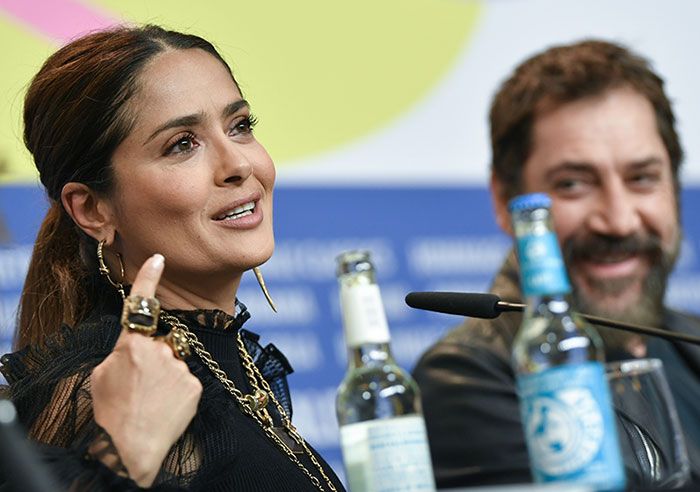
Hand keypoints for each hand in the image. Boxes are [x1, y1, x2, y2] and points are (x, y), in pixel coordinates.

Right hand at [89, 254, 202, 486]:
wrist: (130, 448)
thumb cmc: (110, 413)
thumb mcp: (103, 376)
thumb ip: (122, 353)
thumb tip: (134, 349)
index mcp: (132, 344)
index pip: (141, 303)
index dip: (149, 278)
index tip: (159, 258)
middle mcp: (159, 350)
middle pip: (161, 343)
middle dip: (154, 358)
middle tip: (142, 387)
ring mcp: (180, 367)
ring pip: (175, 363)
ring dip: (166, 377)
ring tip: (152, 402)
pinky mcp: (195, 385)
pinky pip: (187, 381)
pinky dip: (178, 392)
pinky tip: (165, 408)